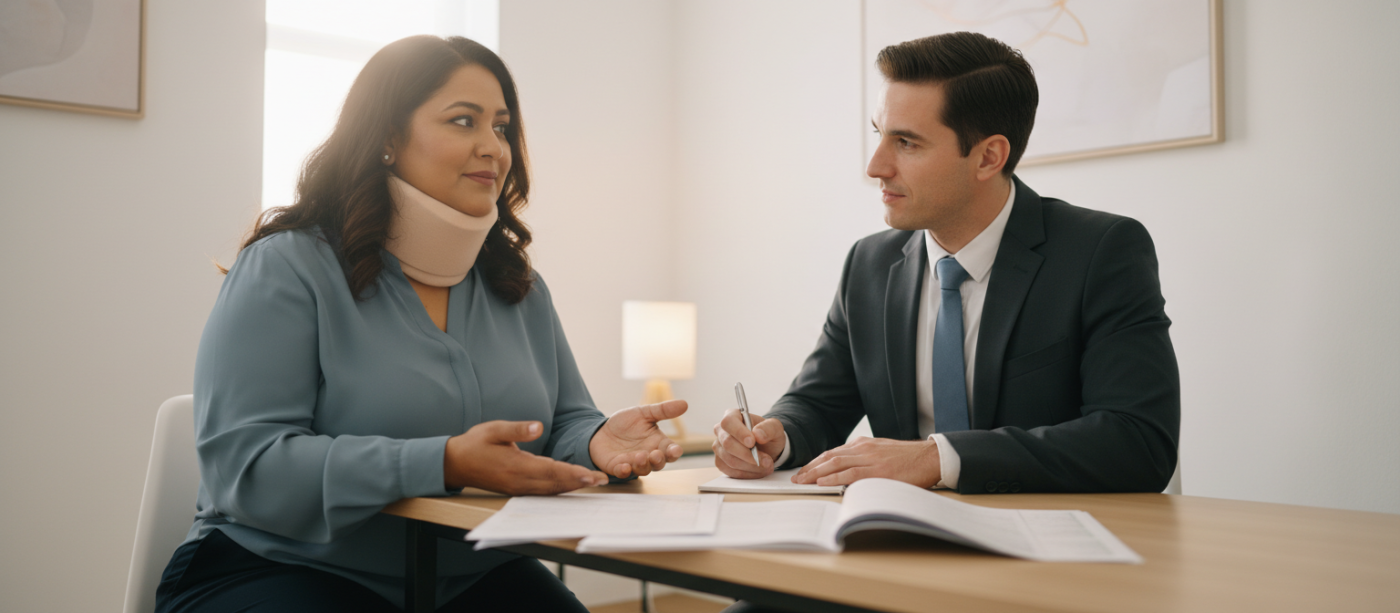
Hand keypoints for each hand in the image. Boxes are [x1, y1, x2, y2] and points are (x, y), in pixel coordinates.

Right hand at [445, 420, 607, 494]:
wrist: (454, 464)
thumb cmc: (475, 444)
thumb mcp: (494, 429)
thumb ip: (518, 428)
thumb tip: (539, 426)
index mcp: (515, 466)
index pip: (550, 470)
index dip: (572, 473)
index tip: (591, 475)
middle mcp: (519, 481)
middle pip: (555, 483)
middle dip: (579, 482)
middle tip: (602, 480)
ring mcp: (518, 488)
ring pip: (550, 490)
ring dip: (572, 487)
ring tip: (592, 483)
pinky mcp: (516, 490)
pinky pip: (542, 492)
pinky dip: (559, 489)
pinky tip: (570, 485)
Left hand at [589, 400, 686, 478]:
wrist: (601, 430)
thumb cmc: (626, 424)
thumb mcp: (644, 413)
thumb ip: (663, 410)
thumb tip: (684, 404)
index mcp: (658, 443)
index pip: (671, 451)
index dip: (674, 452)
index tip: (675, 450)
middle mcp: (648, 456)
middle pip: (659, 464)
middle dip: (658, 461)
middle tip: (655, 454)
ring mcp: (633, 464)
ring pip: (643, 470)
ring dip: (643, 465)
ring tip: (640, 456)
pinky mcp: (618, 468)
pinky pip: (623, 473)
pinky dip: (624, 471)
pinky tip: (624, 466)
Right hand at [712, 408, 785, 478]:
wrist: (767, 448)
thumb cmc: (768, 434)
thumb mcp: (775, 428)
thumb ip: (768, 428)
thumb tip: (758, 434)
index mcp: (732, 416)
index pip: (728, 422)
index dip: (739, 433)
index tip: (752, 442)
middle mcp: (721, 430)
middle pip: (728, 444)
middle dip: (749, 455)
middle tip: (767, 460)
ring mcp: (719, 447)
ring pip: (730, 460)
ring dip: (751, 466)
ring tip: (767, 466)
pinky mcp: (721, 462)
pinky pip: (731, 471)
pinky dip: (747, 473)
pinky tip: (758, 471)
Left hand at [791, 437, 941, 487]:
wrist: (930, 457)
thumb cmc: (908, 458)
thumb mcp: (882, 452)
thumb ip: (864, 458)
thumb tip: (847, 471)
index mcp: (863, 444)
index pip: (833, 452)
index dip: (816, 462)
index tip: (804, 470)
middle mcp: (863, 449)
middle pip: (829, 457)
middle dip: (810, 468)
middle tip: (796, 478)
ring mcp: (870, 459)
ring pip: (836, 464)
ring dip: (816, 474)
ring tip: (802, 481)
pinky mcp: (878, 471)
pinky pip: (850, 474)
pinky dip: (833, 478)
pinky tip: (822, 482)